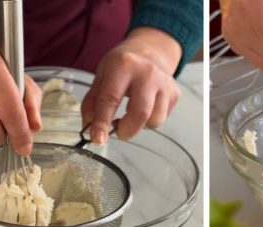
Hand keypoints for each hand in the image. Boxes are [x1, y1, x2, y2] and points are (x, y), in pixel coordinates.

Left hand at [82, 27, 182, 143]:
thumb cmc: (122, 66)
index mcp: (123, 66)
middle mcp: (147, 73)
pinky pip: (162, 118)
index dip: (102, 123)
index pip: (110, 99)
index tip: (97, 139)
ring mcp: (164, 83)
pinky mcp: (175, 93)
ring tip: (131, 115)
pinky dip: (150, 121)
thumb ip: (91, 103)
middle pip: (140, 112)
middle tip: (117, 132)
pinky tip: (145, 108)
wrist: (150, 50)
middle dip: (126, 131)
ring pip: (155, 120)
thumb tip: (88, 129)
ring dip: (139, 126)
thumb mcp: (101, 76)